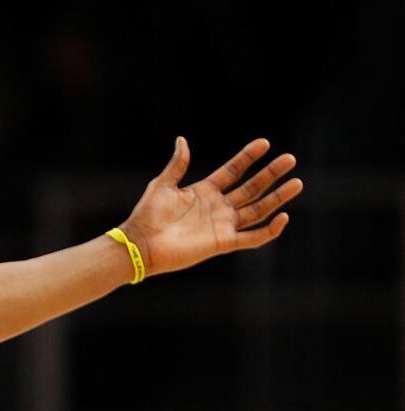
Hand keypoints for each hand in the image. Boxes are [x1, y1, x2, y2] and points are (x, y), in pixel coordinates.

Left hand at [120, 137, 302, 276]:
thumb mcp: (162, 184)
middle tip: (290, 159)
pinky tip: (283, 216)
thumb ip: (177, 164)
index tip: (265, 143)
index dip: (248, 157)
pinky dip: (269, 230)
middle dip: (271, 174)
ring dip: (277, 198)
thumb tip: (182, 140)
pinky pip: (252, 238)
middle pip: (251, 188)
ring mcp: (222, 225)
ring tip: (297, 182)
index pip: (233, 171)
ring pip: (257, 210)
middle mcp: (217, 207)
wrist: (141, 243)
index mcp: (204, 191)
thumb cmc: (147, 215)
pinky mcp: (222, 243)